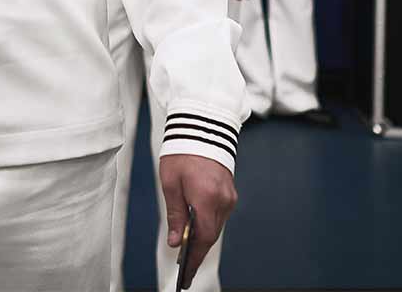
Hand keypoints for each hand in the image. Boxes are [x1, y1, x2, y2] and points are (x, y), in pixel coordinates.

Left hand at [160, 154, 233, 275]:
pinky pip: (220, 215)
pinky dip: (208, 225)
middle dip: (197, 251)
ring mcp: (229, 196)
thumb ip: (175, 214)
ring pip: (216, 226)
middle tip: (184, 267)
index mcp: (206, 197)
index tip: (186, 272)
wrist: (201, 128)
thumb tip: (174, 241)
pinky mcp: (230, 192)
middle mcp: (222, 199)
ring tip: (187, 251)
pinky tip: (196, 230)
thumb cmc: (182, 153)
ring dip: (202, 238)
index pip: (203, 237)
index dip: (195, 257)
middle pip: (212, 235)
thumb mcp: (170, 184)